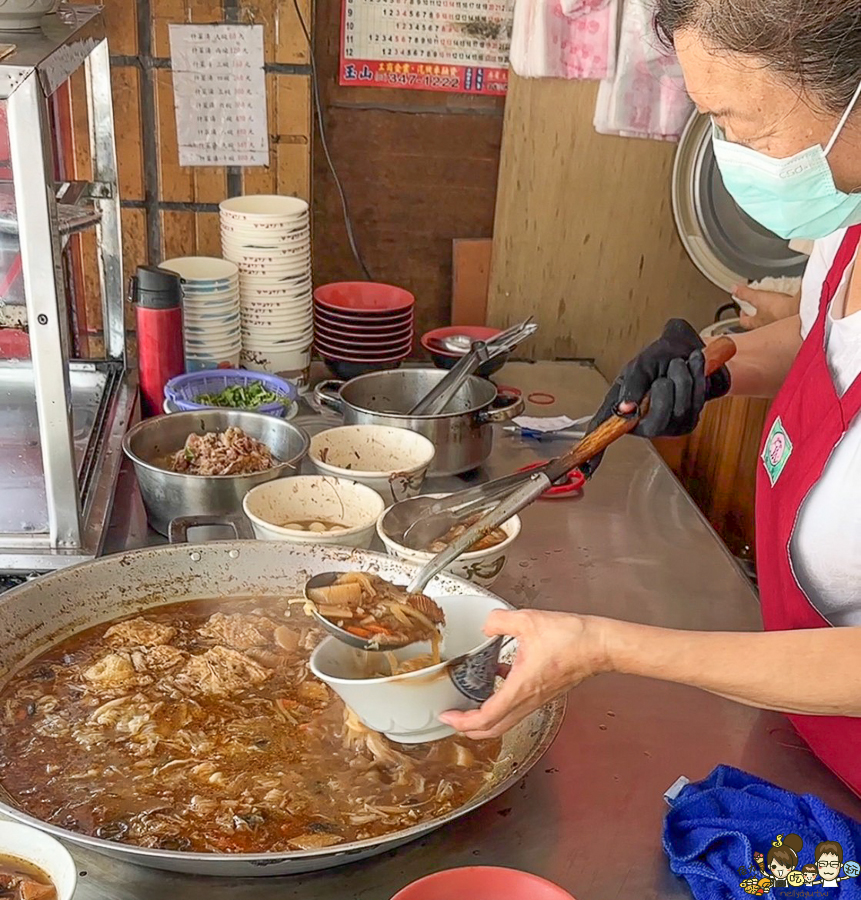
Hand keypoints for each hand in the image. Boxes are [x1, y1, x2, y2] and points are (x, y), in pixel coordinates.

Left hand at [438, 609, 606, 739]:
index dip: (462, 722)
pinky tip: (498, 677)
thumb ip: (499, 621)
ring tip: (469, 702)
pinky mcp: (545, 693)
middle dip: (469, 729)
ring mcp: (538, 699)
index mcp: (521, 688)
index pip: (486, 718)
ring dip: (485, 717)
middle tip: (453, 718)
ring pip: (506, 720)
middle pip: (494, 729)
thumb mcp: (527, 621)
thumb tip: (487, 625)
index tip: (448, 716)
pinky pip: (518, 705)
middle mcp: (529, 700)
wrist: (599, 646)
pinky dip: (502, 700)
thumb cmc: (572, 639)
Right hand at [579, 319, 730, 476]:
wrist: (682, 349)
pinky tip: (692, 368)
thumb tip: (625, 409)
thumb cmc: (655, 361)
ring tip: (678, 366)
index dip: (596, 454)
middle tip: (664, 373)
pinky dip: (696, 379)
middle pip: (657, 421)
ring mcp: (669, 426)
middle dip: (666, 389)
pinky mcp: (690, 421)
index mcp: (624, 414)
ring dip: (682, 378)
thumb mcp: (637, 368)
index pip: (605, 436)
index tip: (587, 468)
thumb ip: (631, 387)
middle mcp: (644, 425)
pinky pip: (697, 402)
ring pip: (681, 408)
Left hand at [734, 284, 800, 329]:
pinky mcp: (792, 324)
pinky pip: (786, 319)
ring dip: (771, 316)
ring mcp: (779, 327)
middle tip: (757, 308)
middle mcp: (767, 328)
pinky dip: (786, 314)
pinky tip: (790, 308)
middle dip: (757, 316)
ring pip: (772, 322)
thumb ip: (746, 294)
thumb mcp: (759, 298)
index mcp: (756, 323)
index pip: (744, 322)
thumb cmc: (780, 310)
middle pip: (758, 323)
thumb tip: (734, 289)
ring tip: (774, 307)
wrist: (803, 313)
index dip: (742, 315)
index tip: (742, 310)